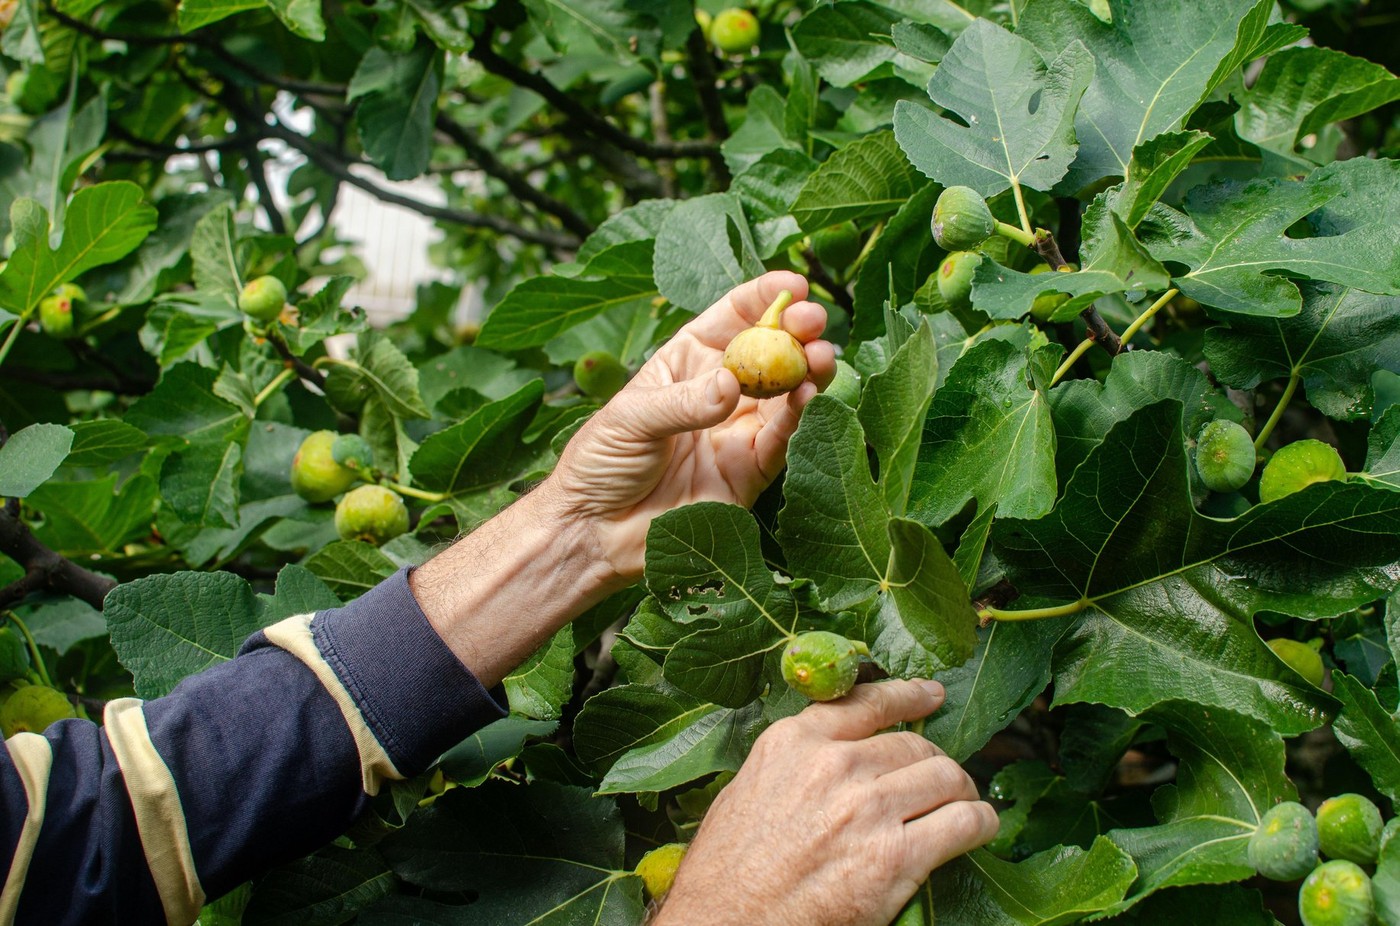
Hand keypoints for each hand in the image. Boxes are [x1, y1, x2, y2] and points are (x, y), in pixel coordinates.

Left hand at [539, 270, 834, 581]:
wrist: (596, 532)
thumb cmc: (599, 463)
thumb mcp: (630, 418)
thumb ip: (683, 402)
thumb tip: (731, 385)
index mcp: (686, 361)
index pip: (733, 317)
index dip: (765, 297)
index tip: (795, 285)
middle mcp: (719, 391)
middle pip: (770, 351)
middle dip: (796, 332)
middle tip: (814, 323)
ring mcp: (737, 430)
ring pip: (787, 393)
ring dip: (809, 372)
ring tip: (822, 357)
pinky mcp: (749, 472)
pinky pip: (781, 440)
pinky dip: (798, 418)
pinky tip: (807, 397)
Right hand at [656, 681, 998, 925]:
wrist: (726, 923)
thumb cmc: (727, 870)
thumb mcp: (747, 790)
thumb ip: (794, 763)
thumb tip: (835, 754)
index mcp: (794, 743)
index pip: (867, 703)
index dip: (908, 696)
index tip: (931, 695)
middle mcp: (833, 765)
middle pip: (914, 745)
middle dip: (935, 763)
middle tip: (942, 782)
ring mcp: (867, 808)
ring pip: (946, 777)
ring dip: (962, 791)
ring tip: (964, 805)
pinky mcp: (895, 857)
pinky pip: (962, 823)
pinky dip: (979, 823)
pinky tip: (979, 829)